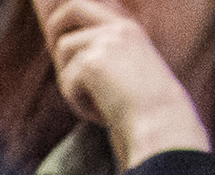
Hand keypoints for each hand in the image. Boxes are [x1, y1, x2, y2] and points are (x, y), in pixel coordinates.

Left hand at [41, 0, 211, 165]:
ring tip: (96, 100)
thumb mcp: (122, 70)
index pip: (90, 4)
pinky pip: (66, 80)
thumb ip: (98, 53)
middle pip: (73, 7)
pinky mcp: (93, 62)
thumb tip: (61, 47)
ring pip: (64, 49)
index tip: (56, 32)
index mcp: (129, 27)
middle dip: (54, 27)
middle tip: (55, 53)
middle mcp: (120, 27)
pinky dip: (77, 102)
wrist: (159, 122)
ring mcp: (107, 41)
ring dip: (70, 80)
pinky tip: (100, 112)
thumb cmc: (143, 106)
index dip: (67, 15)